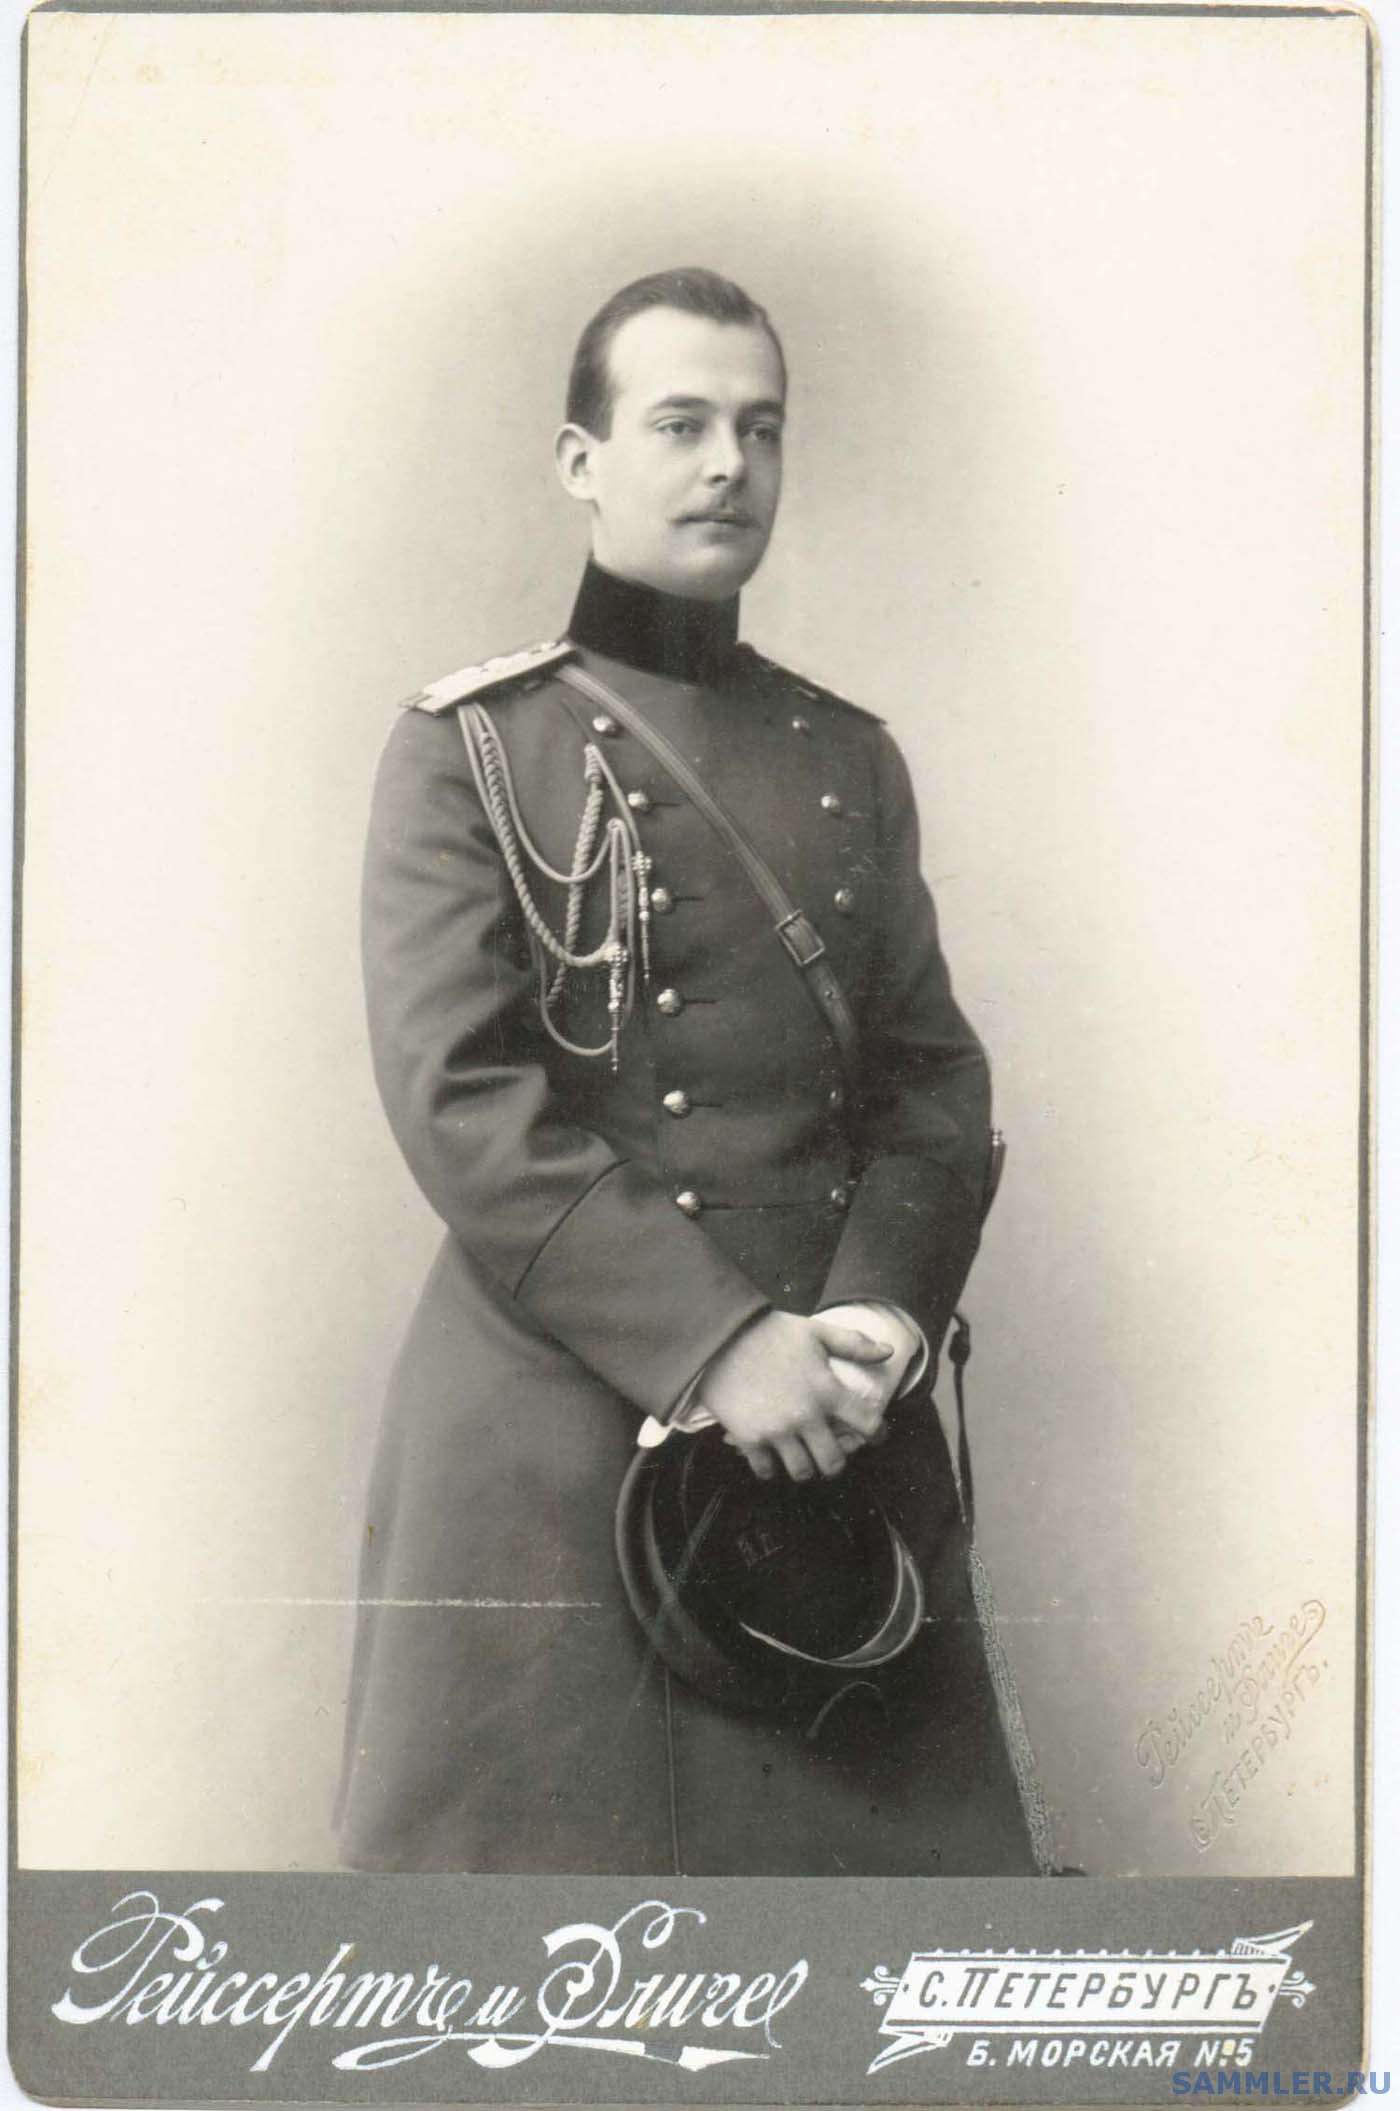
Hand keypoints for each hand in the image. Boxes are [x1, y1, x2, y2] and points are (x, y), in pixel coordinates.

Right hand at [698, 1310, 893, 1482]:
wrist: (719, 1337)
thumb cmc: (769, 1332)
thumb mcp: (815, 1331)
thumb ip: (853, 1344)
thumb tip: (888, 1352)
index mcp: (826, 1390)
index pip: (867, 1423)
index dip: (878, 1434)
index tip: (876, 1436)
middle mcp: (805, 1416)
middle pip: (833, 1463)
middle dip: (836, 1462)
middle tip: (831, 1454)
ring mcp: (776, 1431)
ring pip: (802, 1472)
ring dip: (805, 1468)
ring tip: (803, 1457)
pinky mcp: (749, 1438)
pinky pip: (766, 1470)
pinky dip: (771, 1467)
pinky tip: (772, 1456)